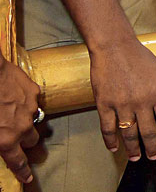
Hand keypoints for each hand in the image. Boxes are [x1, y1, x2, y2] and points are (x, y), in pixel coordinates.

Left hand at [0, 56, 39, 183]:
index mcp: (6, 140)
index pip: (18, 162)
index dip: (23, 171)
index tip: (28, 178)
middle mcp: (22, 127)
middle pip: (32, 140)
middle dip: (26, 139)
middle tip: (18, 135)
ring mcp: (30, 108)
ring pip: (33, 119)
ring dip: (25, 119)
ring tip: (13, 111)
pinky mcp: (34, 92)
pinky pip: (32, 101)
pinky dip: (25, 102)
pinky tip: (13, 95)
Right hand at [90, 40, 155, 161]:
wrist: (114, 47)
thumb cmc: (140, 57)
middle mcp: (141, 101)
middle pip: (149, 132)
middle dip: (153, 147)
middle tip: (154, 156)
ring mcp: (122, 104)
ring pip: (129, 134)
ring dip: (133, 148)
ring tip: (136, 158)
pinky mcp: (104, 104)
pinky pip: (108, 128)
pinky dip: (111, 141)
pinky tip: (114, 148)